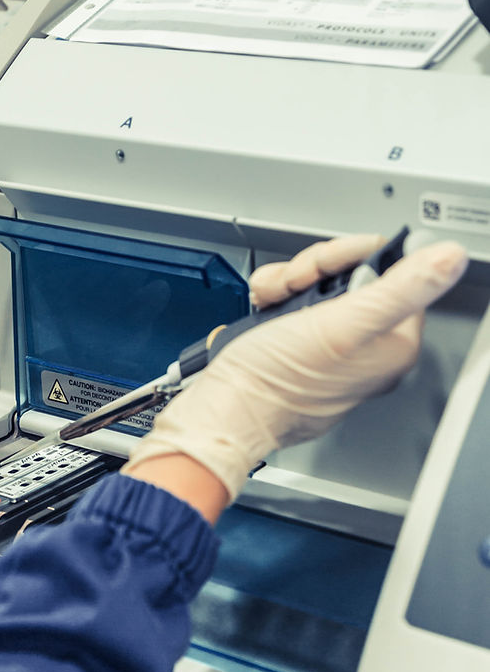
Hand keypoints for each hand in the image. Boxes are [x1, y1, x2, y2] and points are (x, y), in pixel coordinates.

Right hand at [123, 233, 468, 506]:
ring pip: (317, 287)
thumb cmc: (275, 383)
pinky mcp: (295, 348)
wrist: (221, 412)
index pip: (393, 275)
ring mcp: (328, 350)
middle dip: (314, 271)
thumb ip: (400, 289)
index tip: (329, 266)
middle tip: (298, 286)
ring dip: (288, 283)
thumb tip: (450, 259)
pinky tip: (263, 311)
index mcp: (391, 346)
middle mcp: (364, 350)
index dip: (356, 259)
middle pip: (352, 276)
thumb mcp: (343, 324)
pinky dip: (273, 300)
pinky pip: (292, 306)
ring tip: (274, 301)